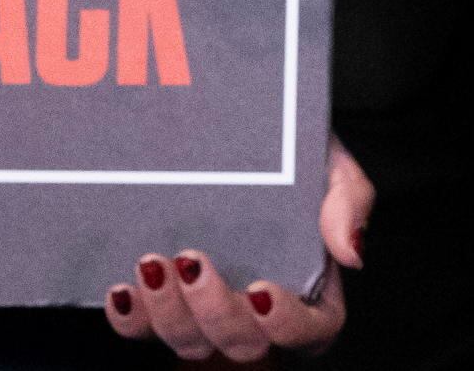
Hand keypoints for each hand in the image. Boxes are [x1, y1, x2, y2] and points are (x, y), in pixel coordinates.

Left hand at [106, 142, 367, 354]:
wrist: (238, 127)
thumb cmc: (291, 154)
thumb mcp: (330, 163)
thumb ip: (349, 201)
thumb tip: (350, 253)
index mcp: (310, 290)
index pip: (309, 332)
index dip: (285, 325)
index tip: (260, 290)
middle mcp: (257, 313)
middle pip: (242, 344)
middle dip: (214, 312)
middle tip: (193, 260)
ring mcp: (207, 312)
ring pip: (190, 344)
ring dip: (168, 314)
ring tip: (151, 264)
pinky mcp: (164, 302)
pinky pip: (143, 331)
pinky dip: (131, 319)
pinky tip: (122, 288)